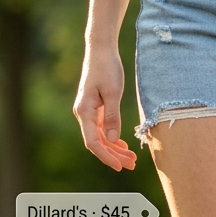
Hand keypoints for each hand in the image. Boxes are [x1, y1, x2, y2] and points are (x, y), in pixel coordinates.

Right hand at [73, 48, 136, 172]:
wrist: (101, 50)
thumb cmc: (107, 68)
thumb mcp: (113, 92)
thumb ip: (112, 117)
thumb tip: (113, 140)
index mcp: (84, 111)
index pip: (93, 142)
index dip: (106, 157)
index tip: (120, 166)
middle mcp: (83, 114)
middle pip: (97, 143)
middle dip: (114, 155)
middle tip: (132, 164)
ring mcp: (89, 112)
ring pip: (101, 137)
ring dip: (115, 149)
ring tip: (132, 158)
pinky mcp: (95, 108)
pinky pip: (103, 129)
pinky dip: (113, 138)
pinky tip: (123, 145)